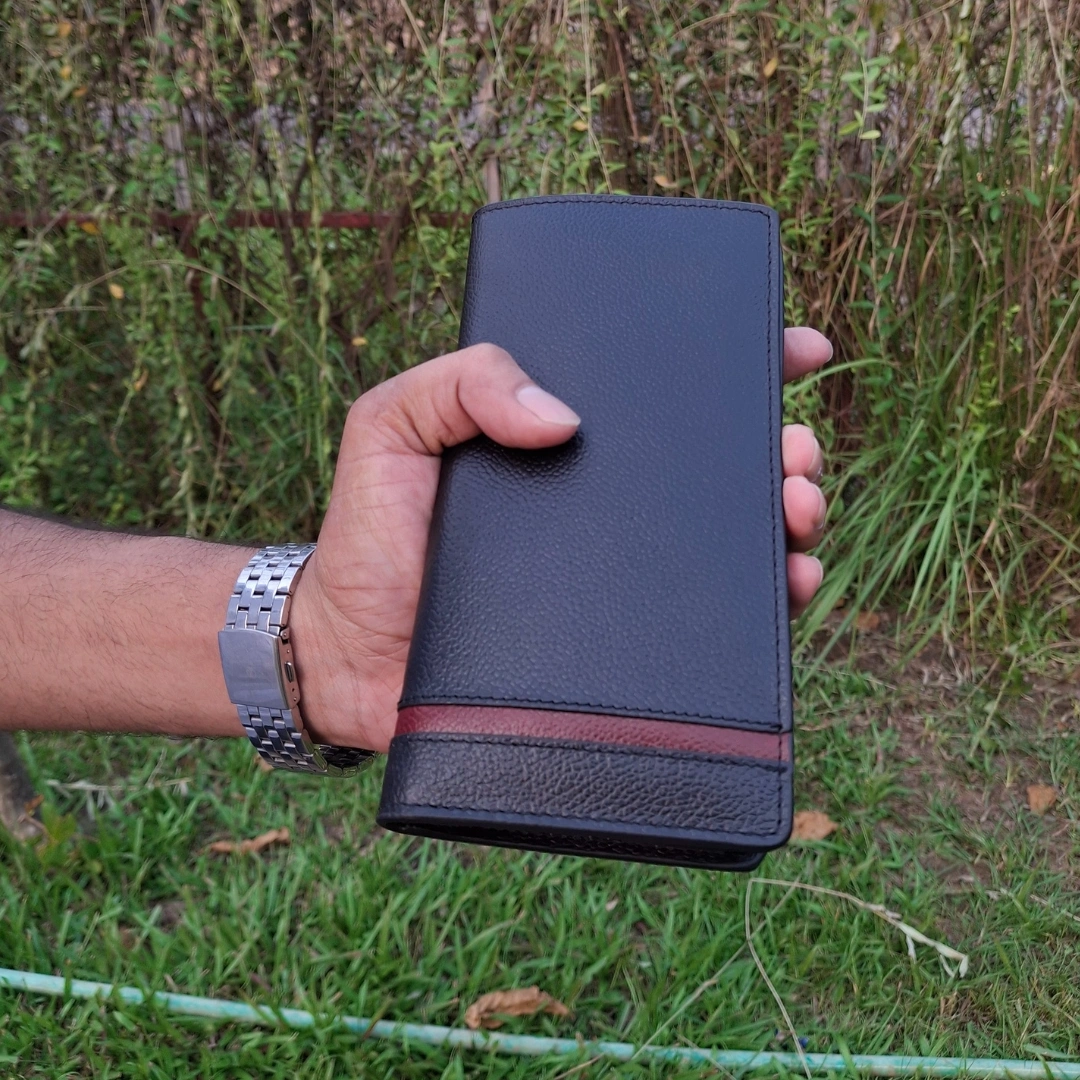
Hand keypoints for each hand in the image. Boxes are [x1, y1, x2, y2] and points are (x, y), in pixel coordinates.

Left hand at [291, 330, 830, 752]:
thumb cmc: (368, 538)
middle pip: (717, 471)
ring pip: (731, 546)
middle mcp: (606, 512)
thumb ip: (458, 382)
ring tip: (798, 509)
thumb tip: (565, 418)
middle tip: (793, 451)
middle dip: (783, 449)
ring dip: (789, 521)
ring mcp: (620, 582)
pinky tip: (786, 588)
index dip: (737, 368)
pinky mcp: (622, 650)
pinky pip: (709, 628)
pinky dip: (765, 609)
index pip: (664, 397)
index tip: (795, 347)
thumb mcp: (390, 425)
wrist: (346, 658)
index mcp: (563, 448)